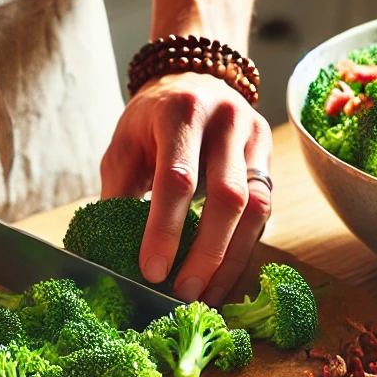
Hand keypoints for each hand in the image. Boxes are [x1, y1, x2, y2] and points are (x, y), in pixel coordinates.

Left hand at [100, 72, 271, 305]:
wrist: (194, 80)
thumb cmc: (151, 120)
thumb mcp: (124, 146)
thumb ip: (117, 195)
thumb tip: (107, 257)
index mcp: (181, 112)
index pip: (177, 178)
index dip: (165, 229)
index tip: (152, 271)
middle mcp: (226, 121)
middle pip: (228, 197)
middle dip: (206, 253)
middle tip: (183, 293)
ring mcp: (255, 138)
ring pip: (256, 209)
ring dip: (231, 260)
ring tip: (206, 296)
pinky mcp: (270, 158)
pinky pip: (264, 213)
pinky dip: (242, 250)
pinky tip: (222, 278)